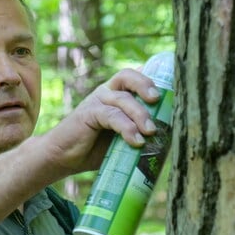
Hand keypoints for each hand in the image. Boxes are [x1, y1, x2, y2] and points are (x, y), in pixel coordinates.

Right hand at [41, 68, 159, 174]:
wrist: (64, 158)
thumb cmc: (96, 149)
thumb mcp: (123, 138)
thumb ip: (141, 132)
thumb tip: (170, 139)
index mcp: (116, 95)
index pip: (135, 77)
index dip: (152, 78)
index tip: (170, 88)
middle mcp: (106, 93)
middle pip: (128, 76)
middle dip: (145, 84)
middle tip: (158, 100)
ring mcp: (96, 101)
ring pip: (123, 99)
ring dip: (140, 115)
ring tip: (151, 132)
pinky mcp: (88, 114)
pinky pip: (112, 116)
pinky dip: (127, 128)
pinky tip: (137, 142)